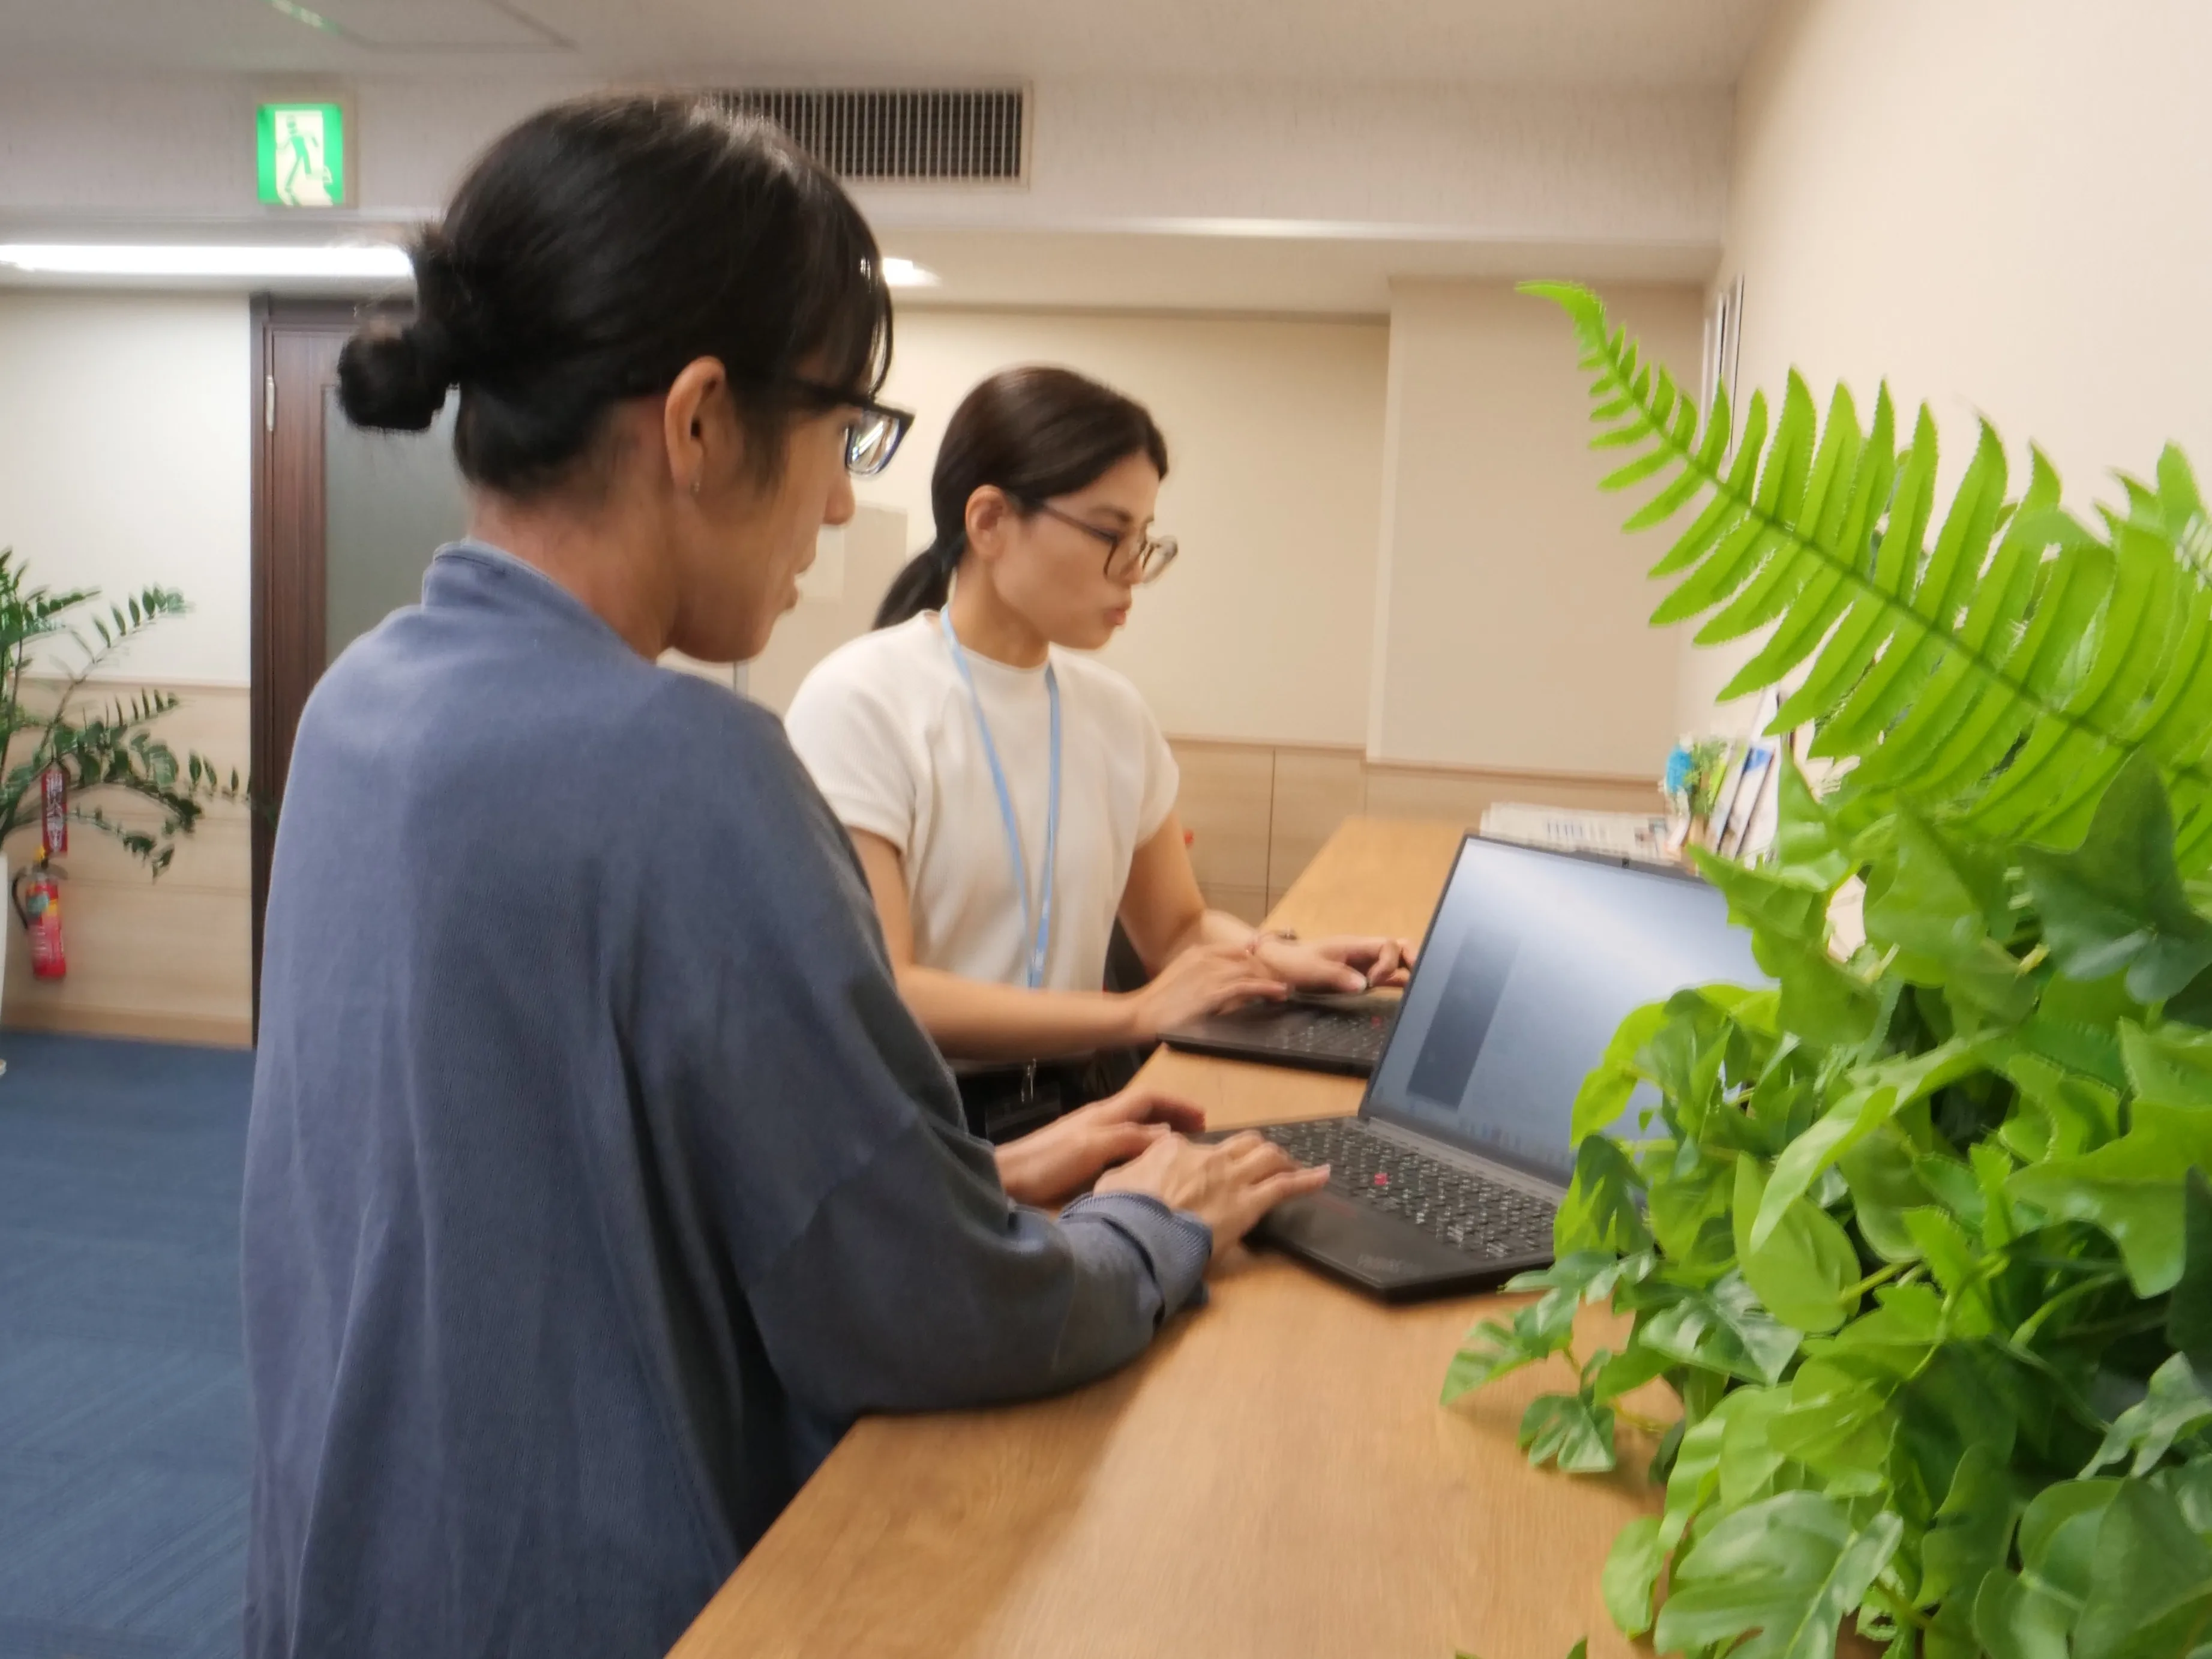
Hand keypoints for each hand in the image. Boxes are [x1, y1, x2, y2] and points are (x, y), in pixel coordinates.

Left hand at [994, 1087, 1207, 1207]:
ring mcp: (1089, 1136)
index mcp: (1105, 1113)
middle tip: (1198, 1132)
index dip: (1177, 1105)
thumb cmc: (1046, 1162)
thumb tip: (1167, 1135)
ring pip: (1134, 1126)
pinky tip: (1144, 1165)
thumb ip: (1129, 1137)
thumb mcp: (1092, 1147)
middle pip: (1144, 1109)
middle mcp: (1100, 1120)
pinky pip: (1122, 1144)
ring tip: (1179, 1148)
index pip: (1149, 1098)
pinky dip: (1142, 1148)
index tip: (1203, 1118)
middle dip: (1173, 1115)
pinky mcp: (1081, 1155)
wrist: (1006, 1179)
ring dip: (1159, 1132)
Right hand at [1095, 1131, 1330, 1257]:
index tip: (1203, 1171)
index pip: (1194, 1147)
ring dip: (1282, 1158)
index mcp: (1172, 1149)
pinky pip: (1285, 1186)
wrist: (1140, 1233)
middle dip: (1255, 1149)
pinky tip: (1324, 1175)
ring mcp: (1230, 1178)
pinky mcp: (1249, 1203)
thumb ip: (1129, 1171)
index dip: (1201, 1158)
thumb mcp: (1112, 1181)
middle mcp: (1207, 1157)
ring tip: (1293, 1164)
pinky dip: (1308, 1179)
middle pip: (1240, 1143)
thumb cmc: (1121, 1214)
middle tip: (1264, 1159)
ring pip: (1267, 1156)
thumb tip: (1130, 1173)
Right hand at [1123, 943, 1288, 1040]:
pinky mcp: (1213, 991)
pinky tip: (1278, 993)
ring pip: (1251, 972)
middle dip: (1267, 970)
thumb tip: (1225, 988)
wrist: (1140, 1014)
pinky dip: (1266, 989)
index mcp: (1197, 953)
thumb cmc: (1157, 1004)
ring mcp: (1210, 973)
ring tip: (1285, 989)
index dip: (1255, 960)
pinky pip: (1247, 987)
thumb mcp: (1181, 982)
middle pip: (1248, 959)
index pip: (1236, 950)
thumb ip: (1203, 979)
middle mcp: (1205, 958)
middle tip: (1282, 981)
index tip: (1268, 970)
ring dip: (1270, 980)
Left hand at [1255, 933, 1417, 993]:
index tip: (1374, 981)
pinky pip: (1386, 975)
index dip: (1388, 963)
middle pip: (1398, 948)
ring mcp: (1364, 964)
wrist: (1279, 966)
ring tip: (1421, 986)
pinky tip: (1409, 990)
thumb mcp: (1314, 970)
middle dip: (1412, 959)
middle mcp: (1364, 952)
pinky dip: (1398, 980)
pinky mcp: (1361, 977)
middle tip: (1418, 978)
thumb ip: (1339, 976)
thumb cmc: (1295, 963)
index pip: (1388, 945)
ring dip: (1407, 970)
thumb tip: (1365, 985)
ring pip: (1395, 961)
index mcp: (1355, 944)